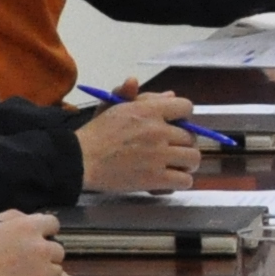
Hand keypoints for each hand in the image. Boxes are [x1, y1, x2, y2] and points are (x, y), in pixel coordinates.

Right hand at [0, 212, 66, 275]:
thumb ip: (14, 219)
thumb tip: (28, 220)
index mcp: (28, 226)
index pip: (53, 224)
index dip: (45, 233)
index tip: (38, 239)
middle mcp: (40, 246)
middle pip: (57, 250)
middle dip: (45, 254)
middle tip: (29, 262)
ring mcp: (41, 269)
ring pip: (57, 270)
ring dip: (45, 273)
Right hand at [75, 90, 203, 190]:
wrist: (81, 160)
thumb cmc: (96, 133)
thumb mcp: (113, 107)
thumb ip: (140, 97)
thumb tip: (169, 94)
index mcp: (148, 111)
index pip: (186, 107)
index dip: (183, 116)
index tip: (176, 124)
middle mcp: (158, 131)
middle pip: (190, 136)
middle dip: (184, 143)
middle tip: (173, 149)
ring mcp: (159, 156)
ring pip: (193, 158)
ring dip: (187, 163)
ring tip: (176, 165)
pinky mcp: (155, 178)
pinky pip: (185, 180)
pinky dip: (180, 181)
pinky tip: (170, 179)